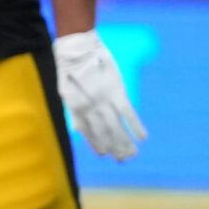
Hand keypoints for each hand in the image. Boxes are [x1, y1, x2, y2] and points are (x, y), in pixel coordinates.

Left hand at [54, 28, 146, 161]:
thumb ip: (73, 111)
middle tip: (122, 160)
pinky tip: (142, 137)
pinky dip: (136, 126)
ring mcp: (104, 102)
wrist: (78, 48)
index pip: (88, 133)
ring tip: (132, 154)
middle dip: (114, 148)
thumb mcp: (65, 91)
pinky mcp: (116, 92)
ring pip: (116, 128)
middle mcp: (90, 110)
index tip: (103, 154)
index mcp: (76, 110)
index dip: (96, 145)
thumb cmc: (70, 67)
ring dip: (125, 143)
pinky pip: (128, 113)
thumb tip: (75, 129)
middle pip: (104, 134)